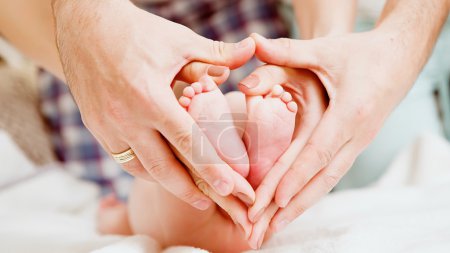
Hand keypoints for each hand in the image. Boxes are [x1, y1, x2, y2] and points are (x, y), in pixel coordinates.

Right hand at [51, 0, 255, 209]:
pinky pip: (121, 158)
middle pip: (162, 168)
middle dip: (188, 191)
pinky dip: (142, 167)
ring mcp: (106, 125)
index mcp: (150, 97)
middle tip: (210, 203)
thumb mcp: (179, 40)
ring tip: (186, 191)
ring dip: (165, 183)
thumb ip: (217, 53)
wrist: (84, 25)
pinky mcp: (95, 126)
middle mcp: (125, 117)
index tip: (230, 188)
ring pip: (139, 168)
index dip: (211, 168)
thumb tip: (251, 48)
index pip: (188, 143)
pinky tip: (158, 169)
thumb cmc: (135, 30)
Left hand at [243, 30, 422, 232]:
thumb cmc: (363, 53)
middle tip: (264, 231)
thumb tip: (254, 42)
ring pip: (327, 181)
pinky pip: (331, 173)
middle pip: (321, 178)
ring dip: (301, 206)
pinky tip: (295, 205)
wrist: (399, 57)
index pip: (317, 152)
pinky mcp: (355, 144)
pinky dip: (311, 191)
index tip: (275, 201)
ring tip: (275, 228)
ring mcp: (358, 142)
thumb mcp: (326, 49)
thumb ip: (289, 50)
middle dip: (292, 206)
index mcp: (349, 113)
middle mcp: (356, 135)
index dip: (296, 177)